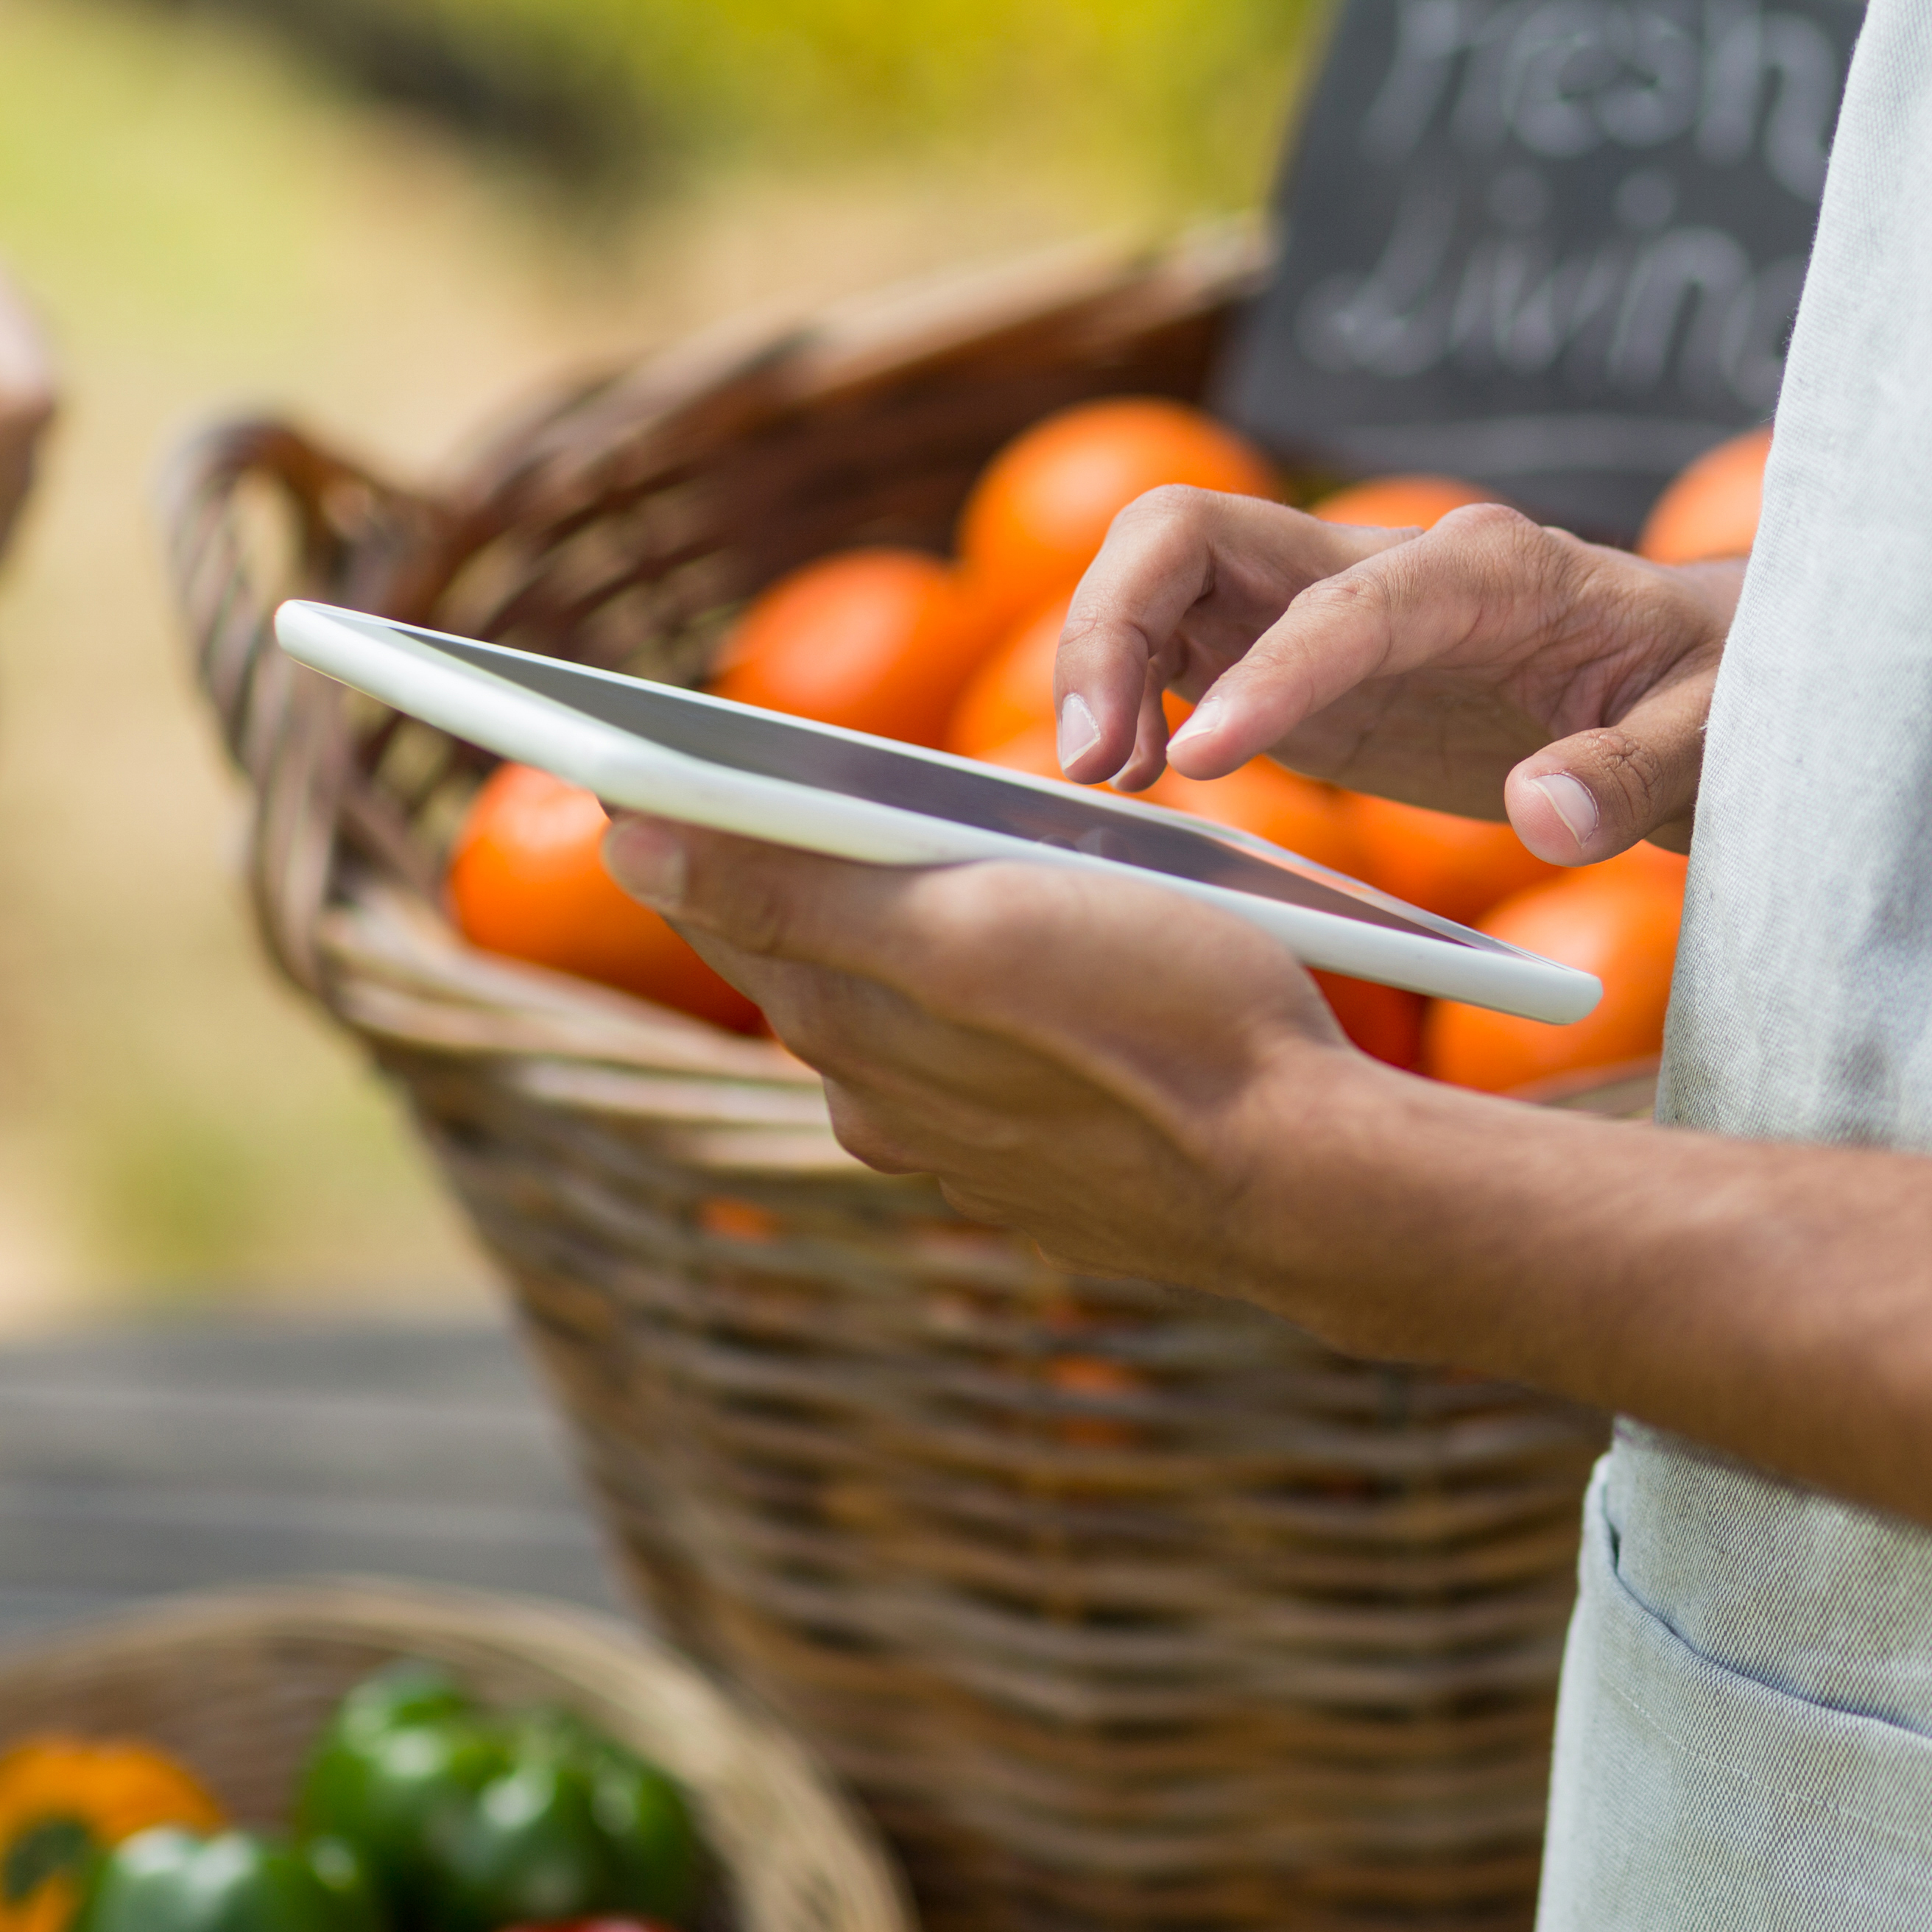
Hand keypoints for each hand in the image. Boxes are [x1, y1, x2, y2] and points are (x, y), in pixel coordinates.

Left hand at [598, 817, 1380, 1295]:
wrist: (1308, 1179)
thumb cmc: (1164, 1019)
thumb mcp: (975, 921)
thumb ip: (793, 890)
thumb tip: (623, 843)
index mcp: (848, 1023)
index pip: (723, 898)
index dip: (689, 815)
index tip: (650, 749)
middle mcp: (884, 1103)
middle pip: (812, 959)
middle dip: (814, 878)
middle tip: (838, 790)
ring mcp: (968, 1154)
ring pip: (910, 1024)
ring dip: (922, 956)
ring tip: (983, 880)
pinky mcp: (1053, 1182)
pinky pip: (996, 1084)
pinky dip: (1005, 1028)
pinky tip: (1072, 996)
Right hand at [1053, 490, 1736, 862]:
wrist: (1706, 673)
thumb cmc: (1715, 692)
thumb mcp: (1713, 737)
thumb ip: (1635, 775)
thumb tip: (1549, 816)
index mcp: (1489, 568)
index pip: (1348, 598)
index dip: (1269, 671)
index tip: (1201, 762)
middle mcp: (1388, 565)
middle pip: (1194, 532)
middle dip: (1113, 625)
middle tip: (1090, 761)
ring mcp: (1329, 608)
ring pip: (1163, 578)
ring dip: (1102, 664)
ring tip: (1100, 781)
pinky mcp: (1303, 663)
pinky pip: (1182, 649)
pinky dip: (1131, 702)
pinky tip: (1131, 780)